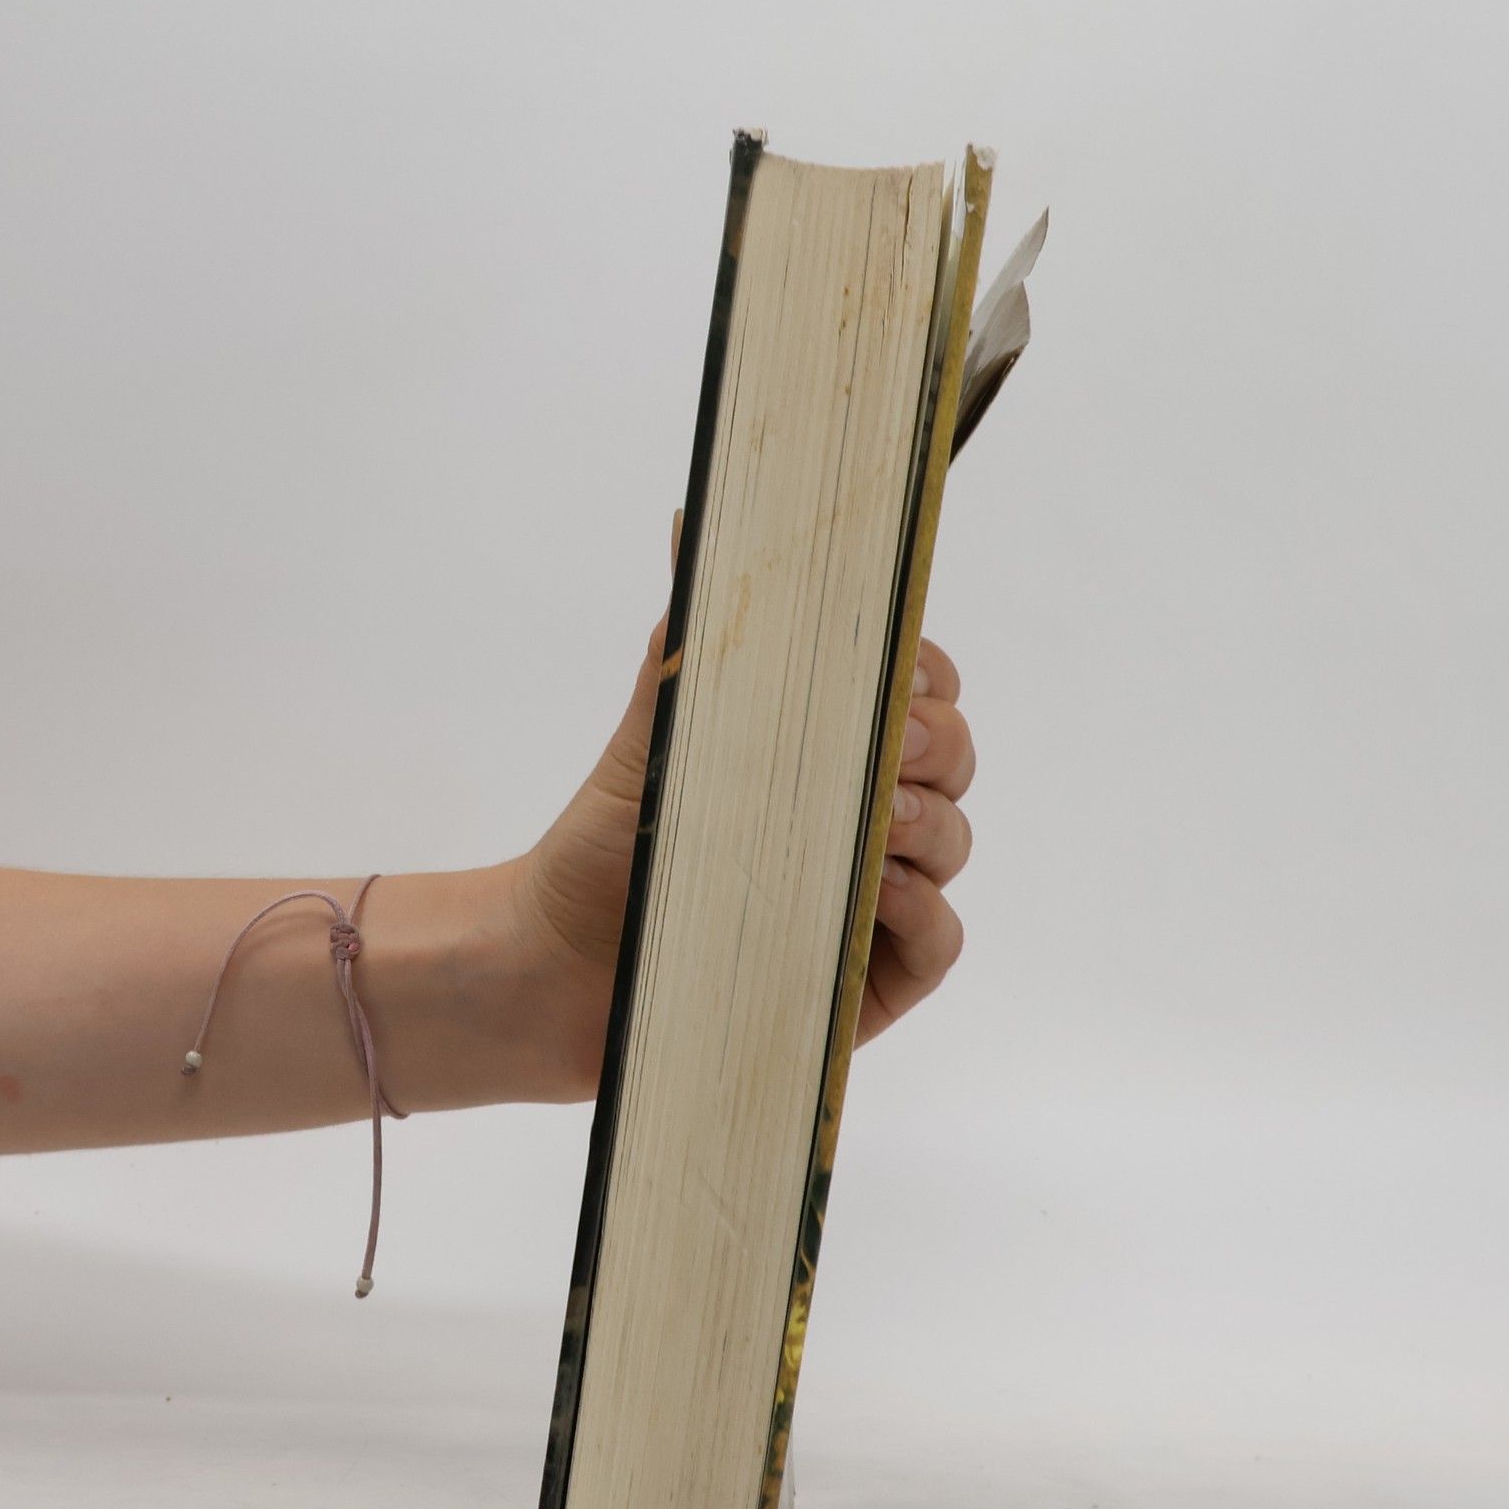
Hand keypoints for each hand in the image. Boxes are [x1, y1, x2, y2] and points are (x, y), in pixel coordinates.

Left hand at [511, 516, 974, 1095]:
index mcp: (822, 749)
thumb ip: (687, 648)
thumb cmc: (608, 847)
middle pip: (951, 759)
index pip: (914, 690)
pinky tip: (874, 891)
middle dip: (935, 741)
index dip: (920, 671)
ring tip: (874, 822)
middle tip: (890, 745)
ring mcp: (871, 898)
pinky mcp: (869, 978)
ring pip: (953, 840)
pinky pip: (939, 940)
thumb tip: (692, 529)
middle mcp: (859, 817)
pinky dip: (923, 910)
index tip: (895, 666)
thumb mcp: (649, 739)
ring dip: (929, 822)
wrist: (555, 966)